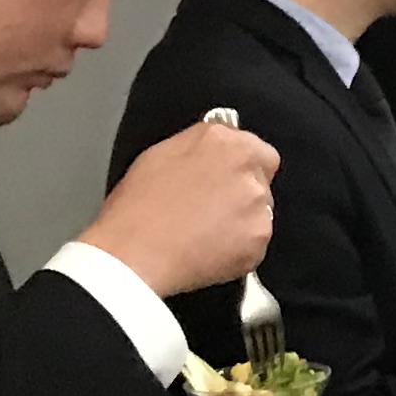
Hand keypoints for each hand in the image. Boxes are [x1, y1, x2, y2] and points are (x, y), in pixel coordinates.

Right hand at [81, 121, 278, 298]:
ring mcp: (258, 205)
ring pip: (260, 212)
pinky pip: (256, 243)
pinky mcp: (259, 239)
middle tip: (210, 209)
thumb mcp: (161, 156)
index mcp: (222, 141)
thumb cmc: (137, 210)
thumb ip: (198, 148)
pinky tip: (208, 250)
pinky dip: (239, 249)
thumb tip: (210, 153)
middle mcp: (246, 168)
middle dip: (242, 193)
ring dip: (242, 221)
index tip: (227, 180)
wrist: (134, 254)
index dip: (241, 167)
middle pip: (261, 180)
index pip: (256, 150)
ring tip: (204, 232)